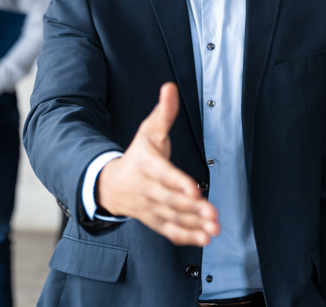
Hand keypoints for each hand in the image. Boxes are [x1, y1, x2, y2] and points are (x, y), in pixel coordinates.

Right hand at [96, 83, 219, 246]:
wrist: (111, 184)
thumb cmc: (138, 154)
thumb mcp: (149, 130)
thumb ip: (164, 111)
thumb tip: (170, 86)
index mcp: (147, 164)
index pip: (163, 174)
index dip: (178, 182)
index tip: (194, 189)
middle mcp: (147, 188)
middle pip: (169, 200)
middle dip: (191, 208)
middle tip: (212, 213)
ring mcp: (150, 207)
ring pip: (172, 218)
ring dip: (193, 225)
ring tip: (214, 229)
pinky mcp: (155, 220)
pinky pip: (169, 231)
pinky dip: (186, 237)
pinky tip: (205, 238)